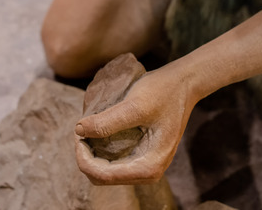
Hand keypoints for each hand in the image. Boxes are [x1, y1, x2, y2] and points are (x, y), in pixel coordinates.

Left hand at [75, 67, 195, 184]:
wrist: (184, 83)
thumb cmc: (163, 92)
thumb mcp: (134, 106)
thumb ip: (107, 121)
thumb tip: (78, 130)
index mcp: (149, 166)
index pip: (104, 175)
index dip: (83, 158)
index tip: (77, 134)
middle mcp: (149, 172)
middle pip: (103, 177)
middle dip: (86, 158)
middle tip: (80, 131)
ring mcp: (147, 165)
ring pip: (107, 172)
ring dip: (93, 155)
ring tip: (86, 131)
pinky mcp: (144, 156)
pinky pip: (115, 163)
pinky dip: (102, 152)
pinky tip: (97, 133)